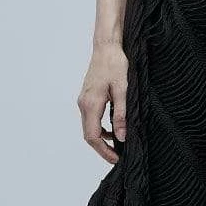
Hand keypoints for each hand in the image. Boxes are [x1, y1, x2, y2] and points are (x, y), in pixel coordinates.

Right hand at [77, 42, 128, 164]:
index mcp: (91, 104)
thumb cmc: (116, 64)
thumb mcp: (123, 89)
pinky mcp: (87, 97)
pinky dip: (100, 127)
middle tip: (117, 156)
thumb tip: (121, 136)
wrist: (106, 46)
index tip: (116, 159)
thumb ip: (121, 114)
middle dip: (102, 148)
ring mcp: (83, 100)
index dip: (104, 151)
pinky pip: (91, 118)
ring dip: (101, 138)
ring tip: (118, 143)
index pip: (93, 136)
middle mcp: (83, 104)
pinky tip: (113, 127)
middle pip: (89, 134)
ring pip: (89, 127)